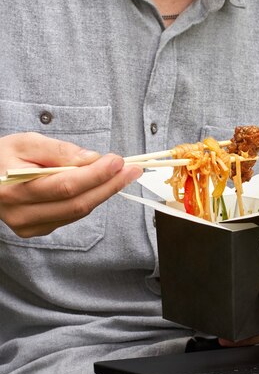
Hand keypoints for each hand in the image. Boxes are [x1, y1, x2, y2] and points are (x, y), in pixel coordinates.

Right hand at [0, 132, 142, 237]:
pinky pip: (71, 216)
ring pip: (77, 212)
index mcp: (14, 187)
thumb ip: (59, 151)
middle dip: (109, 185)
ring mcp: (29, 226)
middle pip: (77, 203)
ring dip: (103, 193)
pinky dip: (88, 200)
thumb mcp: (26, 142)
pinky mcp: (36, 231)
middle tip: (132, 170)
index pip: (65, 185)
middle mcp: (21, 213)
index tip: (118, 162)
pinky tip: (99, 186)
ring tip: (121, 174)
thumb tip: (92, 159)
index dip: (96, 175)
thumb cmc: (3, 157)